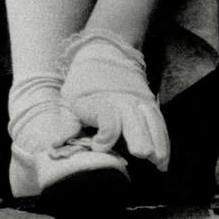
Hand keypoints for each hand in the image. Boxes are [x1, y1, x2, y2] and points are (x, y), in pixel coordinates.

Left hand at [60, 28, 169, 170]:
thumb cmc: (83, 84)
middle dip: (138, 137)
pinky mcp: (150, 103)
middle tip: (141, 154)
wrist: (104, 54)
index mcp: (99, 101)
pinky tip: (164, 159)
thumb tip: (55, 145)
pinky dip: (163, 140)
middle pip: (134, 120)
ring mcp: (139, 101)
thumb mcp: (69, 101)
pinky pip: (159, 122)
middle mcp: (122, 101)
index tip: (98, 146)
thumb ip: (67, 126)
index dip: (104, 134)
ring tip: (159, 164)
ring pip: (151, 121)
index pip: (107, 118)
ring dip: (157, 143)